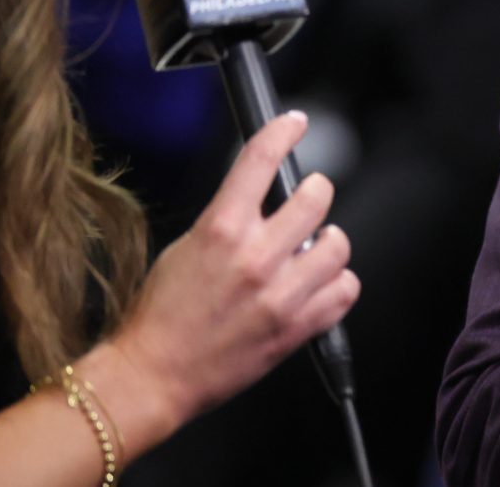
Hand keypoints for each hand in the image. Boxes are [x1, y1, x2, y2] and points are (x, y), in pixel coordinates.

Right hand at [100, 112, 359, 437]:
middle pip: (316, 197)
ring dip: (329, 242)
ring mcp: (281, 294)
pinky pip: (346, 290)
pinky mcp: (297, 327)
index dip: (283, 132)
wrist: (153, 375)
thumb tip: (262, 199)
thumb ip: (229, 221)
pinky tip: (318, 285)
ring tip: (312, 251)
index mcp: (221, 230)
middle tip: (308, 201)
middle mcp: (255, 258)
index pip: (260, 161)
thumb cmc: (161, 315)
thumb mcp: (185, 247)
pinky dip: (337, 284)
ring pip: (338, 244)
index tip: (295, 123)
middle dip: (315, 193)